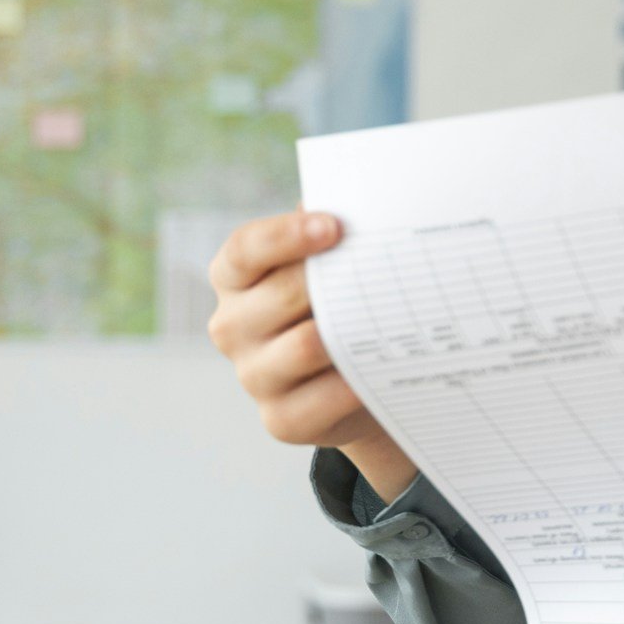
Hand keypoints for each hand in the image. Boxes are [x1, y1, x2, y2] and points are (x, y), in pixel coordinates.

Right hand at [206, 209, 416, 491]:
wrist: (349, 384)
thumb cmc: (336, 306)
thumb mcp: (328, 267)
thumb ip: (333, 236)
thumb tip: (366, 204)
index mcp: (235, 277)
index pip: (246, 249)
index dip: (287, 235)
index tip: (335, 226)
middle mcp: (232, 326)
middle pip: (282, 295)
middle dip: (334, 282)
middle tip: (384, 271)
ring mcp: (253, 375)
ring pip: (305, 346)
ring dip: (349, 332)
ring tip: (391, 317)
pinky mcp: (280, 419)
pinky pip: (322, 399)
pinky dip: (354, 384)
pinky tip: (381, 367)